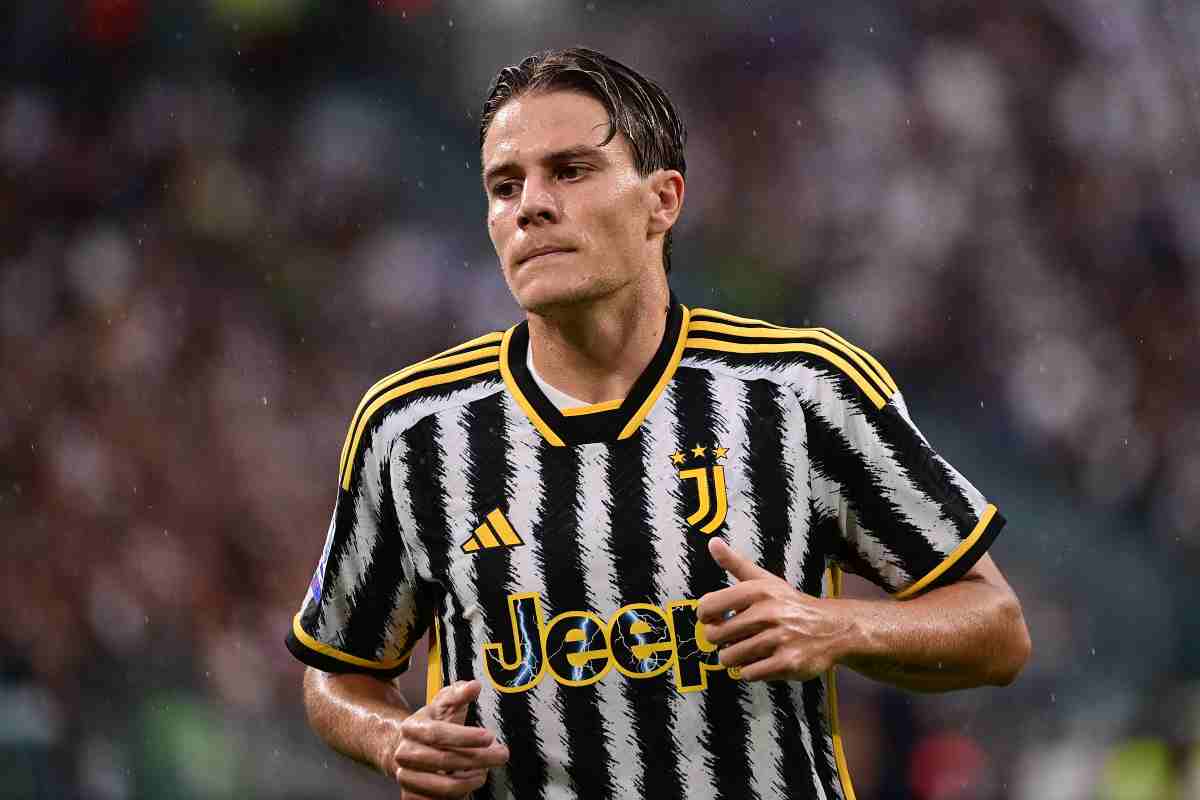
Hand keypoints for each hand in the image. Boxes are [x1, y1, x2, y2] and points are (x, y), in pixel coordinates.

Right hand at [385, 680, 509, 798]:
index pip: (438, 733)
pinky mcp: (412, 797)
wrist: (404, 749)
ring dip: (471, 780)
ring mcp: (407, 778)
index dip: (465, 736)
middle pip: (445, 760)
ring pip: (445, 786)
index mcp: (412, 728)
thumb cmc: (430, 725)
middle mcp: (405, 754)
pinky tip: (470, 782)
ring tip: (485, 771)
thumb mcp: (443, 705)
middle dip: (479, 758)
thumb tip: (474, 686)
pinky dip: (461, 794)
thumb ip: (458, 694)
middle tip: (501, 755)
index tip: (489, 736)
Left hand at [697, 539, 858, 681]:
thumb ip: (736, 564)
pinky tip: (761, 661)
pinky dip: (750, 671)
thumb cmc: (790, 604)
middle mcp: (767, 613)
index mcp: (758, 591)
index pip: (709, 606)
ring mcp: (778, 640)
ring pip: (730, 658)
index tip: (714, 618)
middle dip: (721, 640)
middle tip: (733, 637)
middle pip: (716, 636)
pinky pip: (749, 674)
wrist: (833, 628)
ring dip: (734, 657)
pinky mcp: (787, 663)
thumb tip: (712, 542)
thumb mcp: (765, 580)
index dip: (706, 616)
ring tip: (747, 649)